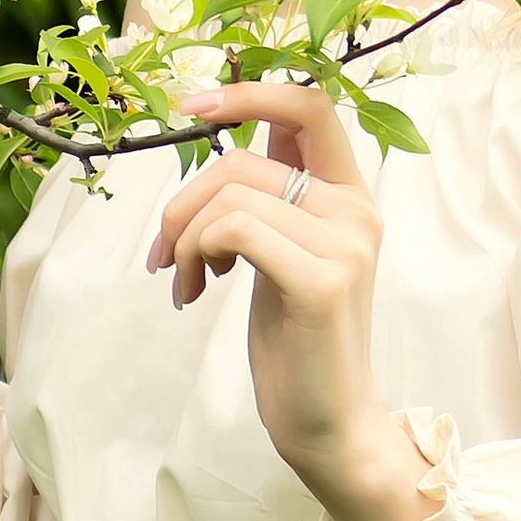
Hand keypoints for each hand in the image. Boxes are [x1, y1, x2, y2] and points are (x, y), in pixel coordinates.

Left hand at [147, 78, 432, 520]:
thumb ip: (271, 200)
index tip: (189, 108)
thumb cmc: (297, 345)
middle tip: (162, 254)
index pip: (311, 107)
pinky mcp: (323, 279)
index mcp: (351, 197)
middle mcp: (358, 210)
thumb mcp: (281, 256)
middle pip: (243, 160)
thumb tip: (224, 141)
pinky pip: (234, 230)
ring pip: (230, 196)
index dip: (248, 94)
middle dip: (182, 201)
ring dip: (183, 238)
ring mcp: (346, 243)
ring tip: (184, 281)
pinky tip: (196, 291)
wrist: (329, 426)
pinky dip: (196, 253)